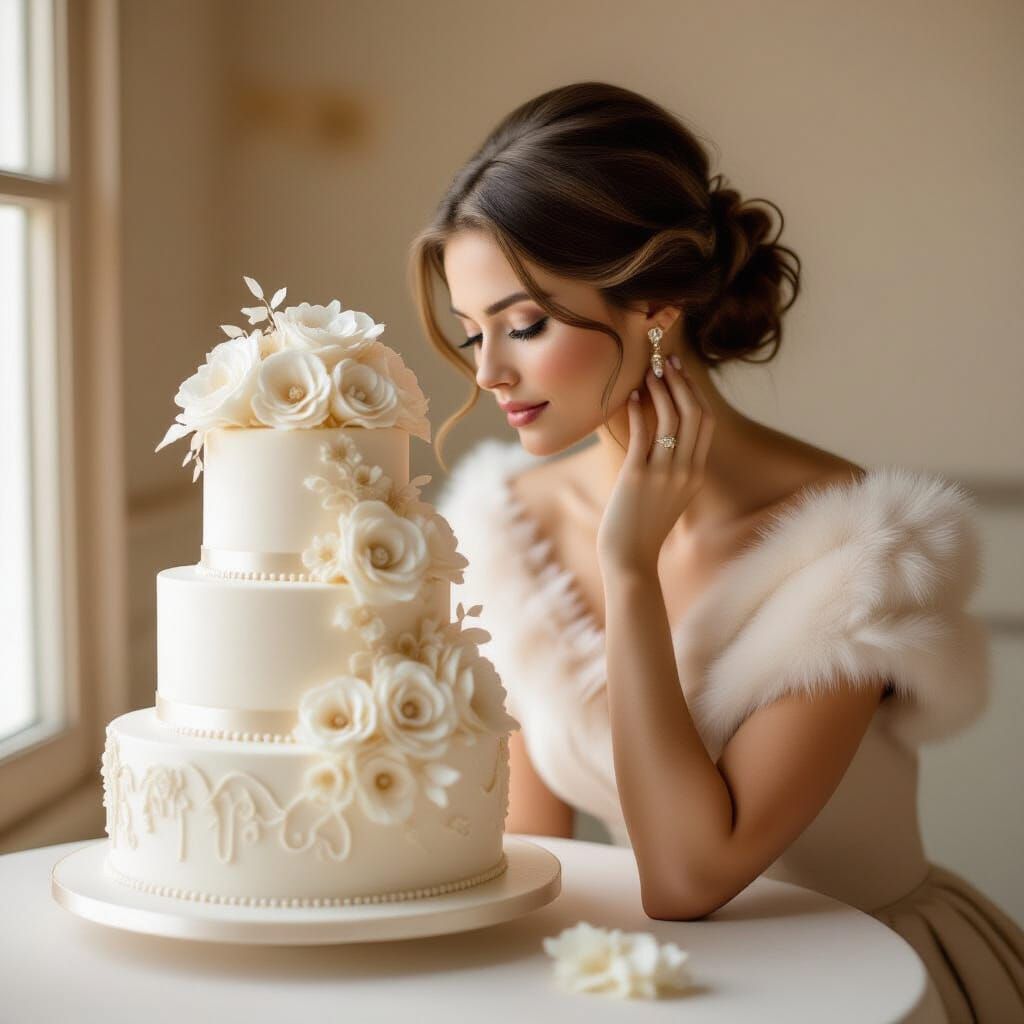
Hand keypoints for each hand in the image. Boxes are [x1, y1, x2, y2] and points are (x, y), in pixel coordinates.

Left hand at [596, 356, 714, 574]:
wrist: (631, 560)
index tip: (680, 374)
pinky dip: (639, 411)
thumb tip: (659, 440)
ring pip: (672, 419)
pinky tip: (631, 397)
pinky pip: (643, 434)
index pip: (705, 423)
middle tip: (665, 362)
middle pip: (694, 414)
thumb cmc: (642, 528)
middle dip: (681, 383)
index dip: (694, 394)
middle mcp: (686, 471)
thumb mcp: (667, 497)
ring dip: (660, 390)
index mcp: (696, 475)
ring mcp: (665, 474)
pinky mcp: (639, 477)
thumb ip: (671, 470)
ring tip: (648, 373)